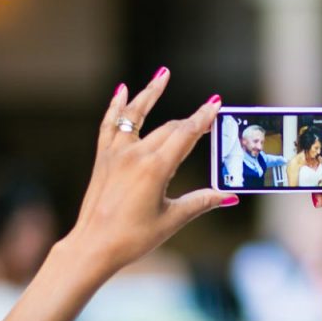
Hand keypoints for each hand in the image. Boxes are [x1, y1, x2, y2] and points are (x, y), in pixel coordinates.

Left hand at [62, 68, 237, 283]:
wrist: (92, 246)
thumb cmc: (132, 238)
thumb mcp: (172, 220)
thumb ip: (201, 202)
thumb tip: (229, 196)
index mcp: (155, 168)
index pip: (185, 135)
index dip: (203, 118)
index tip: (216, 103)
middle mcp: (135, 154)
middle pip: (168, 128)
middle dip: (190, 120)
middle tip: (208, 112)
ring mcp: (116, 154)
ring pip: (136, 114)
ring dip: (151, 93)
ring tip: (163, 74)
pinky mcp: (103, 158)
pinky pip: (110, 125)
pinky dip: (116, 106)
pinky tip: (123, 91)